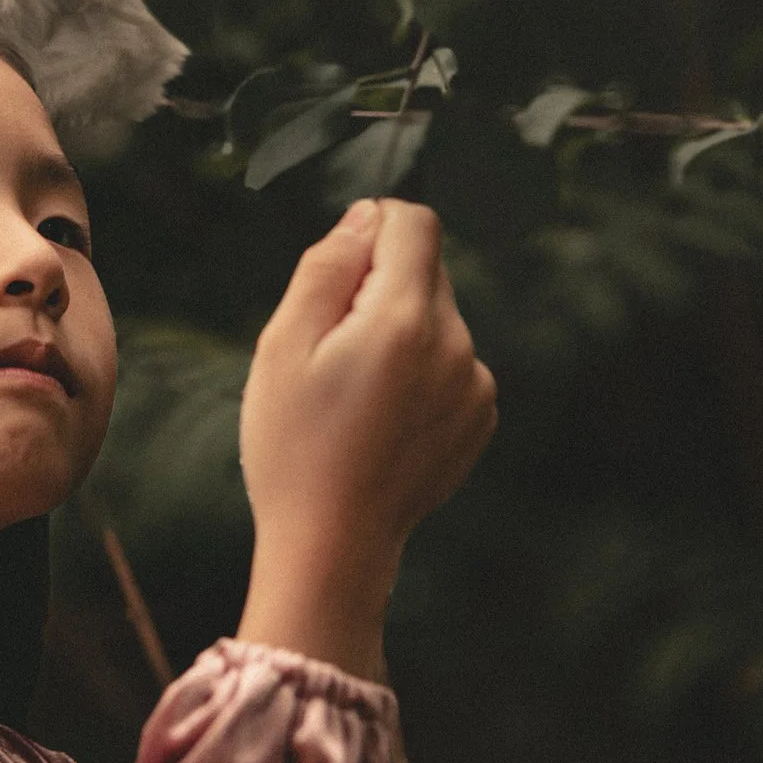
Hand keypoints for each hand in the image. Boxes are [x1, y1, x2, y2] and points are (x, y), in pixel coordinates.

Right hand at [234, 200, 495, 677]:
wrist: (334, 545)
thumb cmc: (295, 447)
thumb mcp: (283, 346)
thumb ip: (328, 267)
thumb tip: (366, 217)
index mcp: (404, 320)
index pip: (414, 223)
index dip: (371, 229)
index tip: (338, 271)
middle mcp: (455, 345)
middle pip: (426, 269)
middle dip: (379, 287)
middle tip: (331, 349)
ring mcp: (475, 384)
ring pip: (437, 317)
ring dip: (399, 330)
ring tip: (353, 393)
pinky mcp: (479, 416)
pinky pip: (451, 361)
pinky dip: (419, 370)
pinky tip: (380, 417)